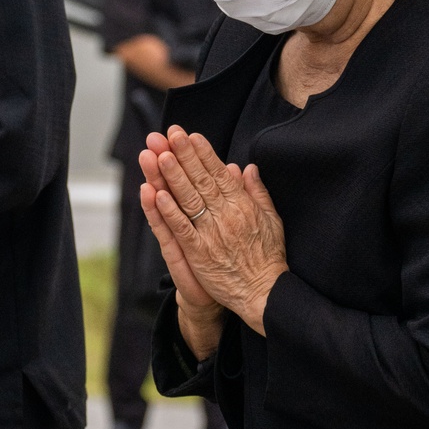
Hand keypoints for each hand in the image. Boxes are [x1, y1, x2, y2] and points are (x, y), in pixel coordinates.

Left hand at [139, 126, 287, 338]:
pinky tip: (157, 194)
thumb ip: (257, 192)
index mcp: (242, 206)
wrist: (265, 293)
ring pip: (189, 200)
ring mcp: (211, 234)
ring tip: (159, 155)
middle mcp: (226, 216)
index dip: (203, 153)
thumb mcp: (271, 220)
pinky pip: (182, 229)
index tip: (190, 135)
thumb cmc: (268, 257)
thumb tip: (246, 167)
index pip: (219, 173)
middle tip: (169, 134)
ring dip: (172, 176)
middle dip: (184, 155)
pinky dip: (170, 211)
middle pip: (201, 180)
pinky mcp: (199, 254)